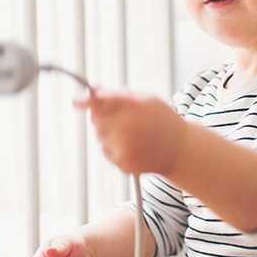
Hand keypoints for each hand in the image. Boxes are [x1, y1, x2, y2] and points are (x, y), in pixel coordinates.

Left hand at [74, 89, 188, 174]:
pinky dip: (113, 147)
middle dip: (102, 116)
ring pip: (99, 135)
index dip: (87, 101)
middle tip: (122, 118)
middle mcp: (129, 128)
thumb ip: (118, 95)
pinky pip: (105, 151)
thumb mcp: (145, 100)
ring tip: (131, 133)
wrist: (180, 150)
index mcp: (136, 107)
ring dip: (107, 132)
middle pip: (96, 119)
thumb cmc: (162, 120)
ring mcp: (125, 147)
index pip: (103, 101)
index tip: (76, 102)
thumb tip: (93, 92)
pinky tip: (131, 146)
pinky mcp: (123, 163)